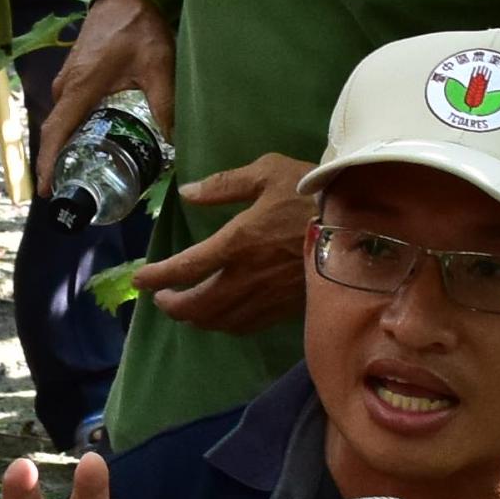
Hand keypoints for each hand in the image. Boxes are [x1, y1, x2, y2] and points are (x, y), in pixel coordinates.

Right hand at [30, 0, 173, 187]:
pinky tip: (91, 143)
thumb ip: (165, 105)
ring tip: (83, 174)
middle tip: (75, 194)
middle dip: (60, 164)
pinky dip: (73, 129)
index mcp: (80, 87)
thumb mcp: (158, 68)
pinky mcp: (73, 74)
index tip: (48, 192)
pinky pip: (67, 109)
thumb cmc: (139, 28)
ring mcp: (66, 79)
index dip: (49, 165)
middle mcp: (66, 86)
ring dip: (67, 146)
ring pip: (62, 121)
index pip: (56, 133)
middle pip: (56, 133)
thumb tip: (176, 143)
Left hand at [127, 155, 317, 333]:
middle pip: (198, 305)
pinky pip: (247, 326)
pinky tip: (223, 317)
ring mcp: (267, 297)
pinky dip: (226, 325)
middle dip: (173, 305)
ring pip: (220, 321)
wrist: (360, 224)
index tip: (139, 280)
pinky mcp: (286, 308)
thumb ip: (223, 185)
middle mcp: (247, 277)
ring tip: (187, 310)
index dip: (157, 276)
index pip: (185, 268)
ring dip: (197, 318)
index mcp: (236, 243)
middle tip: (162, 299)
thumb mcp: (266, 172)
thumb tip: (188, 193)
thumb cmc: (311, 192)